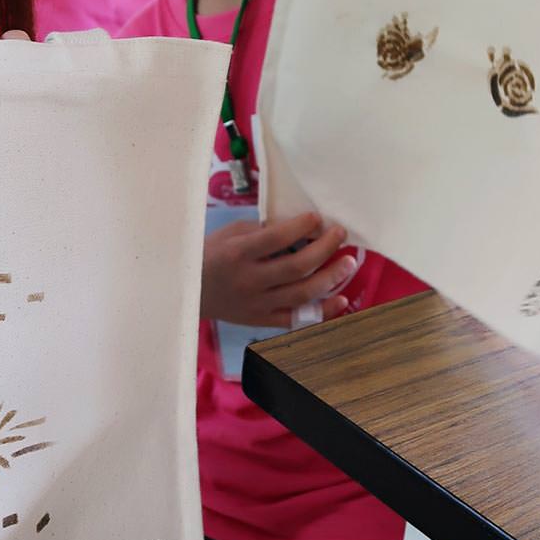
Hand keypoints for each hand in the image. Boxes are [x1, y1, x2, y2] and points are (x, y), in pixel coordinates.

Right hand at [201, 211, 358, 328]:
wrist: (191, 292)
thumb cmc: (211, 255)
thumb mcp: (230, 234)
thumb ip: (263, 231)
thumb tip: (301, 228)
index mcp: (237, 254)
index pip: (276, 238)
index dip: (301, 226)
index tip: (317, 218)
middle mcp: (249, 281)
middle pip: (296, 267)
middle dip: (325, 249)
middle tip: (340, 234)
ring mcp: (257, 304)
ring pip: (302, 294)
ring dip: (331, 278)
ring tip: (348, 263)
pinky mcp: (262, 321)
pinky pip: (297, 319)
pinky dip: (322, 311)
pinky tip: (341, 299)